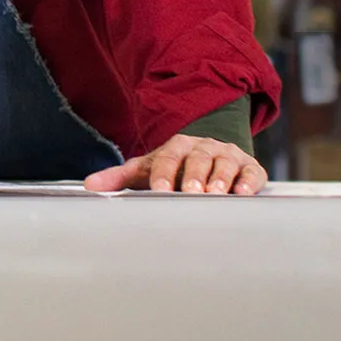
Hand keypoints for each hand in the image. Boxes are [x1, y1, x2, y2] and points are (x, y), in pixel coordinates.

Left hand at [84, 133, 265, 194]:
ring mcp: (227, 155)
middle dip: (193, 176)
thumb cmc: (173, 167)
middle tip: (191, 192)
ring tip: (215, 194)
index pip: (167, 158)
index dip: (164, 174)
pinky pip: (251, 173)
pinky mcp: (250, 167)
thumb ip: (118, 177)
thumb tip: (90, 186)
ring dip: (220, 179)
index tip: (160, 191)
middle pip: (197, 159)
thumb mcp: (146, 169)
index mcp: (175, 146)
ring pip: (224, 164)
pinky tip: (242, 194)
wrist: (208, 152)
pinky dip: (248, 182)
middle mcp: (202, 147)